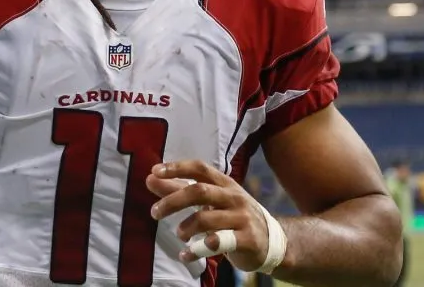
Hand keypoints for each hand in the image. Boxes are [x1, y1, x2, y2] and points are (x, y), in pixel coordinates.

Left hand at [147, 160, 270, 270]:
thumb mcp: (211, 200)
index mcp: (224, 183)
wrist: (273, 241)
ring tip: (179, 235)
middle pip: (200, 191)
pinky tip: (186, 255)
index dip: (177, 167)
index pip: (199, 168)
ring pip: (207, 218)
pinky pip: (218, 244)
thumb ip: (179, 189)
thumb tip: (150, 178)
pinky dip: (197, 251)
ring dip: (186, 227)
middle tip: (154, 212)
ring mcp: (242, 218)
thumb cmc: (234, 216)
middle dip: (173, 201)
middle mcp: (234, 197)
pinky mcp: (247, 240)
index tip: (154, 171)